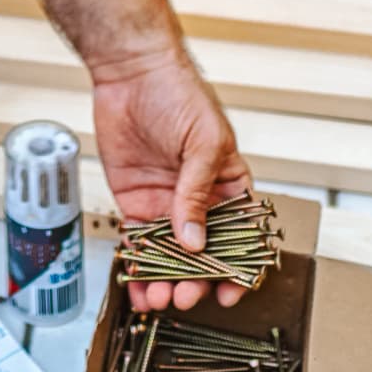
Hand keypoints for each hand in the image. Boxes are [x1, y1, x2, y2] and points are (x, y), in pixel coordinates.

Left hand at [92, 45, 252, 313]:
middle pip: (203, 254)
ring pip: (170, 255)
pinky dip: (139, 265)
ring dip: (166, 280)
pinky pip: (139, 241)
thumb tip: (194, 242)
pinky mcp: (135, 200)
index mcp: (228, 185)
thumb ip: (198, 193)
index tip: (228, 292)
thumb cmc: (179, 94)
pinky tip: (136, 284)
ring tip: (158, 298)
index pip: (241, 237)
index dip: (238, 268)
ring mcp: (167, 202)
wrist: (131, 72)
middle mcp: (199, 200)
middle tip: (185, 297)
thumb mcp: (203, 142)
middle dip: (195, 281)